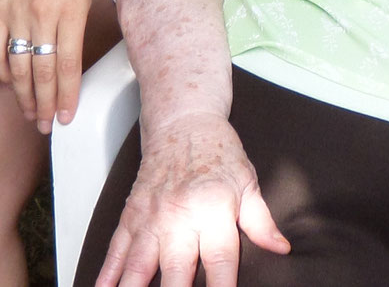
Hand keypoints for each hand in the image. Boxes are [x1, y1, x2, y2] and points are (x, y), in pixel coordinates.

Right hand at [0, 0, 94, 130]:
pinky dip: (2, 71)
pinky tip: (10, 83)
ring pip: (18, 66)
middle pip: (43, 72)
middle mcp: (42, 13)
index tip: (67, 117)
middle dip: (45, 105)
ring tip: (31, 114)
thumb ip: (78, 28)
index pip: (68, 65)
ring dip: (24, 95)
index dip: (67, 96)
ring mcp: (16, 11)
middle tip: (47, 127)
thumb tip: (73, 67)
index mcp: (71, 10)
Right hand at [94, 112, 289, 286]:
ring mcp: (151, 217)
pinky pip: (116, 250)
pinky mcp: (131, 215)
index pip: (220, 261)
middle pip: (176, 271)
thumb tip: (281, 248)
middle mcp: (180, 216)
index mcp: (214, 208)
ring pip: (139, 266)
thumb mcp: (247, 181)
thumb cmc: (217, 150)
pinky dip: (107, 274)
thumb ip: (261, 220)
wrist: (182, 119)